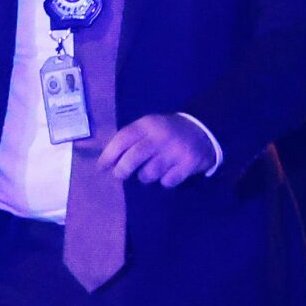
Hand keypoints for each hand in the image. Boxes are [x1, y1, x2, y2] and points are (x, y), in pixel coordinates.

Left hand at [96, 114, 213, 186]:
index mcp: (148, 124)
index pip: (123, 138)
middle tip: (121, 175)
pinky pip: (167, 181)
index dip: (109, 155)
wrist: (204, 129)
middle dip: (122, 170)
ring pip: (149, 174)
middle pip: (133, 158)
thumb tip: (106, 161)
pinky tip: (169, 173)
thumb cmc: (168, 131)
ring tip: (150, 171)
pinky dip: (165, 181)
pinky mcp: (188, 163)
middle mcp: (161, 136)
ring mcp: (175, 150)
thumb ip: (130, 139)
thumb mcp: (150, 127)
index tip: (101, 167)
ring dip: (146, 177)